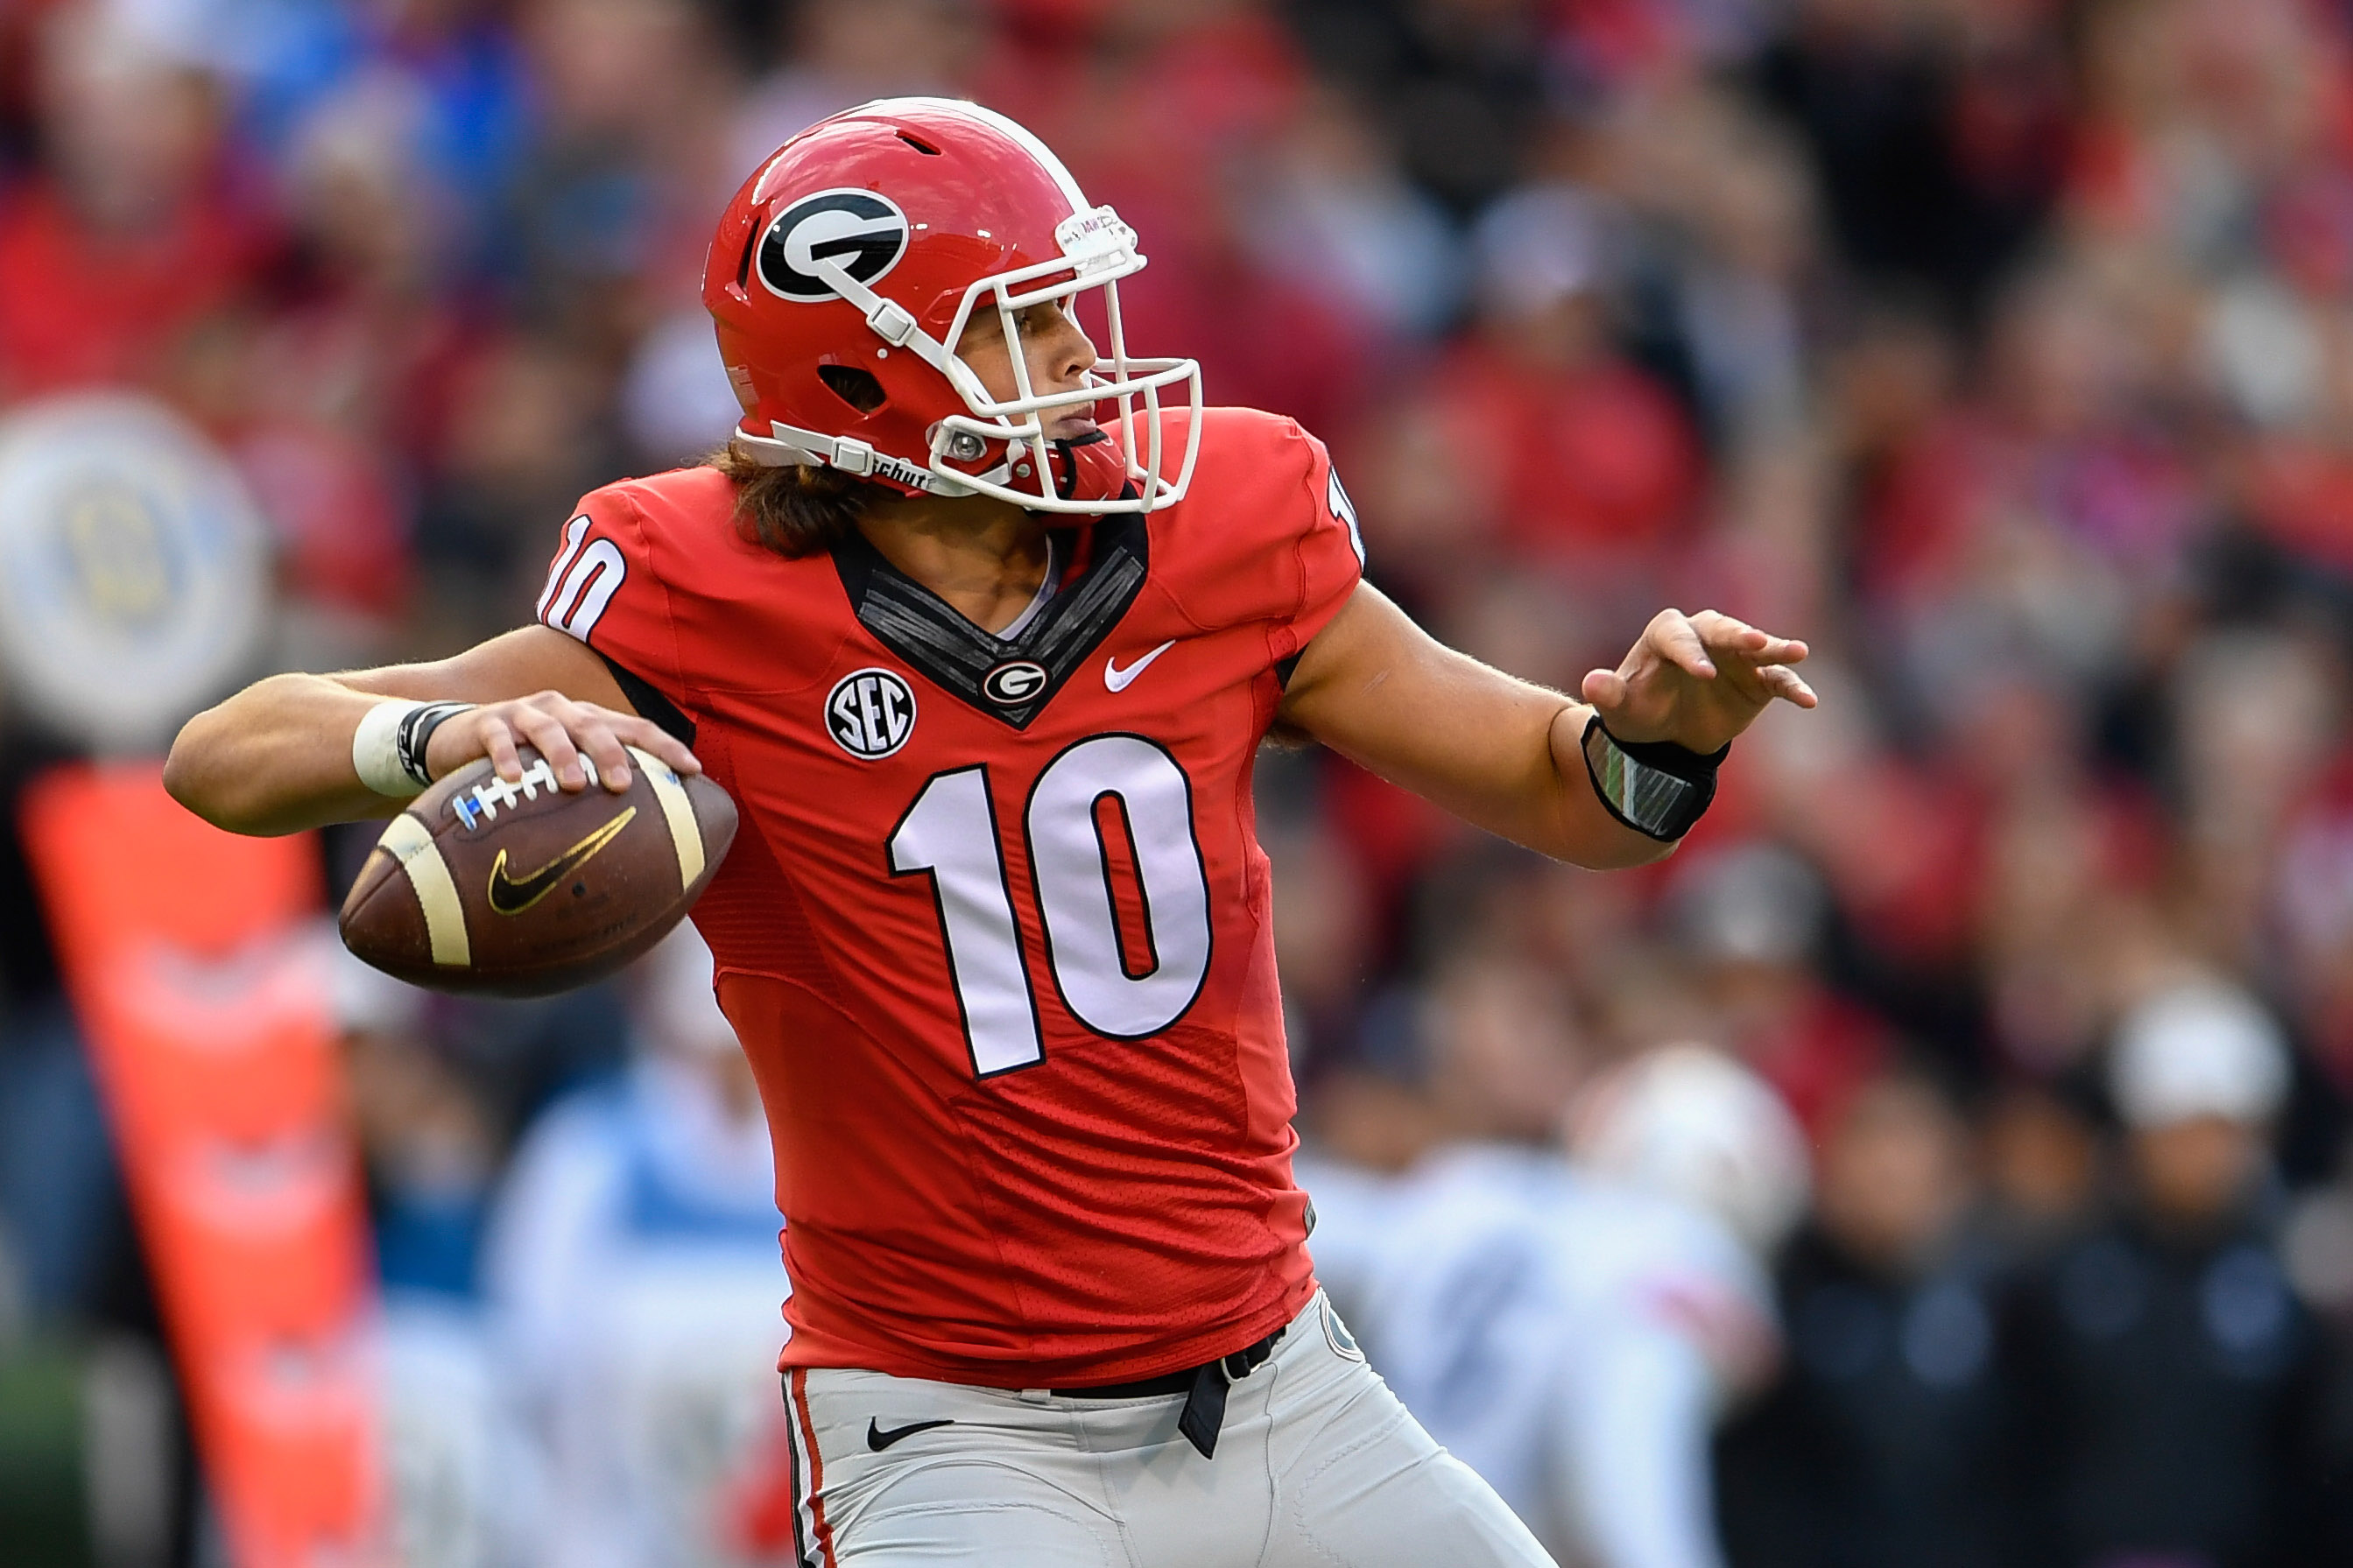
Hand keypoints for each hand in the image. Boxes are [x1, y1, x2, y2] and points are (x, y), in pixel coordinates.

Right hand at [424, 690, 700, 793]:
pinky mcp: (487, 723)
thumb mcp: (562, 769)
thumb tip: (644, 834)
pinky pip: (498, 738)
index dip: (666, 746)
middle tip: (624, 785)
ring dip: (563, 755)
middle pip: (595, 726)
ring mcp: (524, 714)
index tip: (693, 770)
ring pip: (550, 729)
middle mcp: (562, 711)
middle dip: (612, 753)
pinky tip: (511, 779)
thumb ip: (597, 789)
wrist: (455, 738)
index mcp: (589, 720)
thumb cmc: (524, 762)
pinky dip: (505, 757)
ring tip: (573, 785)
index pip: (635, 728)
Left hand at [1580, 610, 1815, 753]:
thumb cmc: (1638, 709)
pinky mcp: (1758, 679)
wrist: (1666, 732)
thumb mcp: (1620, 707)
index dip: (1690, 655)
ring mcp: (1735, 655)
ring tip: (1798, 652)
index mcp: (1667, 633)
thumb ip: (1608, 694)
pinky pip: (1778, 680)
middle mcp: (1705, 635)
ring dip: (1777, 649)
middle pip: (1723, 630)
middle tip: (1755, 642)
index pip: (1678, 639)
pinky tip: (1809, 701)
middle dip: (1738, 636)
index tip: (1701, 675)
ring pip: (1758, 648)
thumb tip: (1591, 684)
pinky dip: (1793, 687)